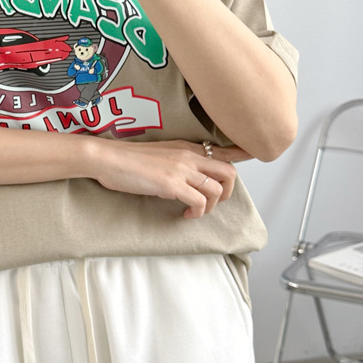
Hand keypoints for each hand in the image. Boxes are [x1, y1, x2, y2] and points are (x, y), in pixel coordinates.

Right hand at [88, 138, 242, 219]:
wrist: (108, 159)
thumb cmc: (127, 160)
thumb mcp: (159, 155)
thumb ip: (177, 162)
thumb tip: (187, 178)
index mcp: (186, 147)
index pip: (222, 148)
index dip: (242, 152)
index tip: (253, 154)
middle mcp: (189, 155)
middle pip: (228, 172)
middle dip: (227, 192)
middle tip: (213, 203)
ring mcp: (181, 169)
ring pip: (216, 190)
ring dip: (210, 207)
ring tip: (194, 212)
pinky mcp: (172, 184)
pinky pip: (199, 202)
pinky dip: (196, 213)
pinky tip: (185, 216)